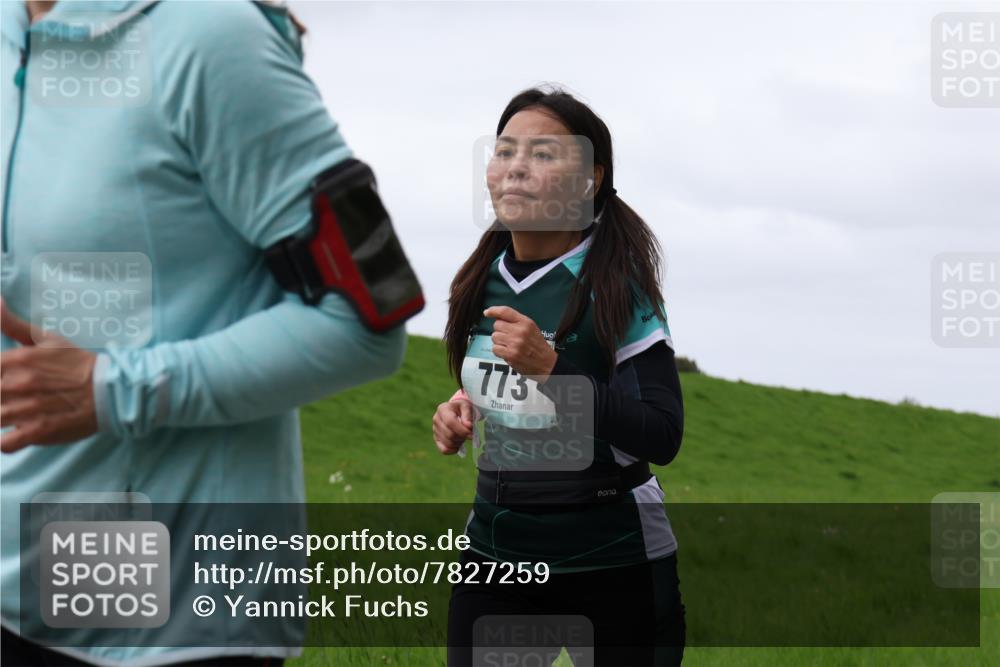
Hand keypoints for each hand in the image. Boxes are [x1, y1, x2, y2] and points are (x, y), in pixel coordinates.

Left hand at [0, 299, 98, 452]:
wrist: (111, 389)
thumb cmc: (78, 364)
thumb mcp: (48, 339)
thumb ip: (13, 323)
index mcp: (17, 360)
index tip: (7, 383)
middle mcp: (18, 384)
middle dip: (3, 396)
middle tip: (18, 396)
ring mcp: (27, 410)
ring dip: (4, 417)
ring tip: (19, 414)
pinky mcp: (38, 432)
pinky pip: (6, 444)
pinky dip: (7, 442)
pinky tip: (17, 433)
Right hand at [432, 399, 473, 454]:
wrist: (457, 411)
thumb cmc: (462, 409)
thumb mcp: (467, 406)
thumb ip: (468, 415)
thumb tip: (468, 426)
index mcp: (443, 409)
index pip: (450, 422)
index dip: (462, 430)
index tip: (471, 434)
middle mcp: (436, 419)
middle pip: (450, 434)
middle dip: (462, 437)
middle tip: (469, 434)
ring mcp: (435, 430)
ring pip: (448, 443)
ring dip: (459, 442)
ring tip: (463, 436)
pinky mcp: (436, 439)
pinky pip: (444, 450)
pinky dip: (453, 449)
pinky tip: (459, 444)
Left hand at [483, 306, 557, 382]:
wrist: (546, 363)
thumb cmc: (537, 346)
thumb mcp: (531, 328)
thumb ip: (516, 321)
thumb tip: (496, 316)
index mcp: (526, 322)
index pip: (505, 311)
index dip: (493, 310)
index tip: (487, 313)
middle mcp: (520, 331)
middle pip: (497, 325)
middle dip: (500, 331)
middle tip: (510, 337)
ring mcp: (515, 343)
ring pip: (494, 337)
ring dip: (500, 342)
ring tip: (510, 346)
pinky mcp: (511, 355)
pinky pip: (495, 348)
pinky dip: (499, 351)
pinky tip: (508, 352)